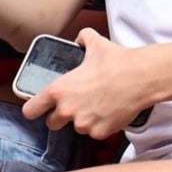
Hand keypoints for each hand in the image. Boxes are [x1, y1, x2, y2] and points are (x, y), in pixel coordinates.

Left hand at [22, 28, 151, 139]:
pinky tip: (109, 110)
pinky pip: (95, 132)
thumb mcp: (95, 42)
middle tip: (75, 103)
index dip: (34, 108)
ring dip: (82, 119)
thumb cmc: (116, 61)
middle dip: (61, 115)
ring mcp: (84, 124)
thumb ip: (81, 38)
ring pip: (76, 127)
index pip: (31, 110)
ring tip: (97, 104)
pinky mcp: (100, 133)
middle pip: (52, 123)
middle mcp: (68, 110)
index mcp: (59, 90)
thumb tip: (79, 39)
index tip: (38, 107)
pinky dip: (100, 125)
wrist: (140, 77)